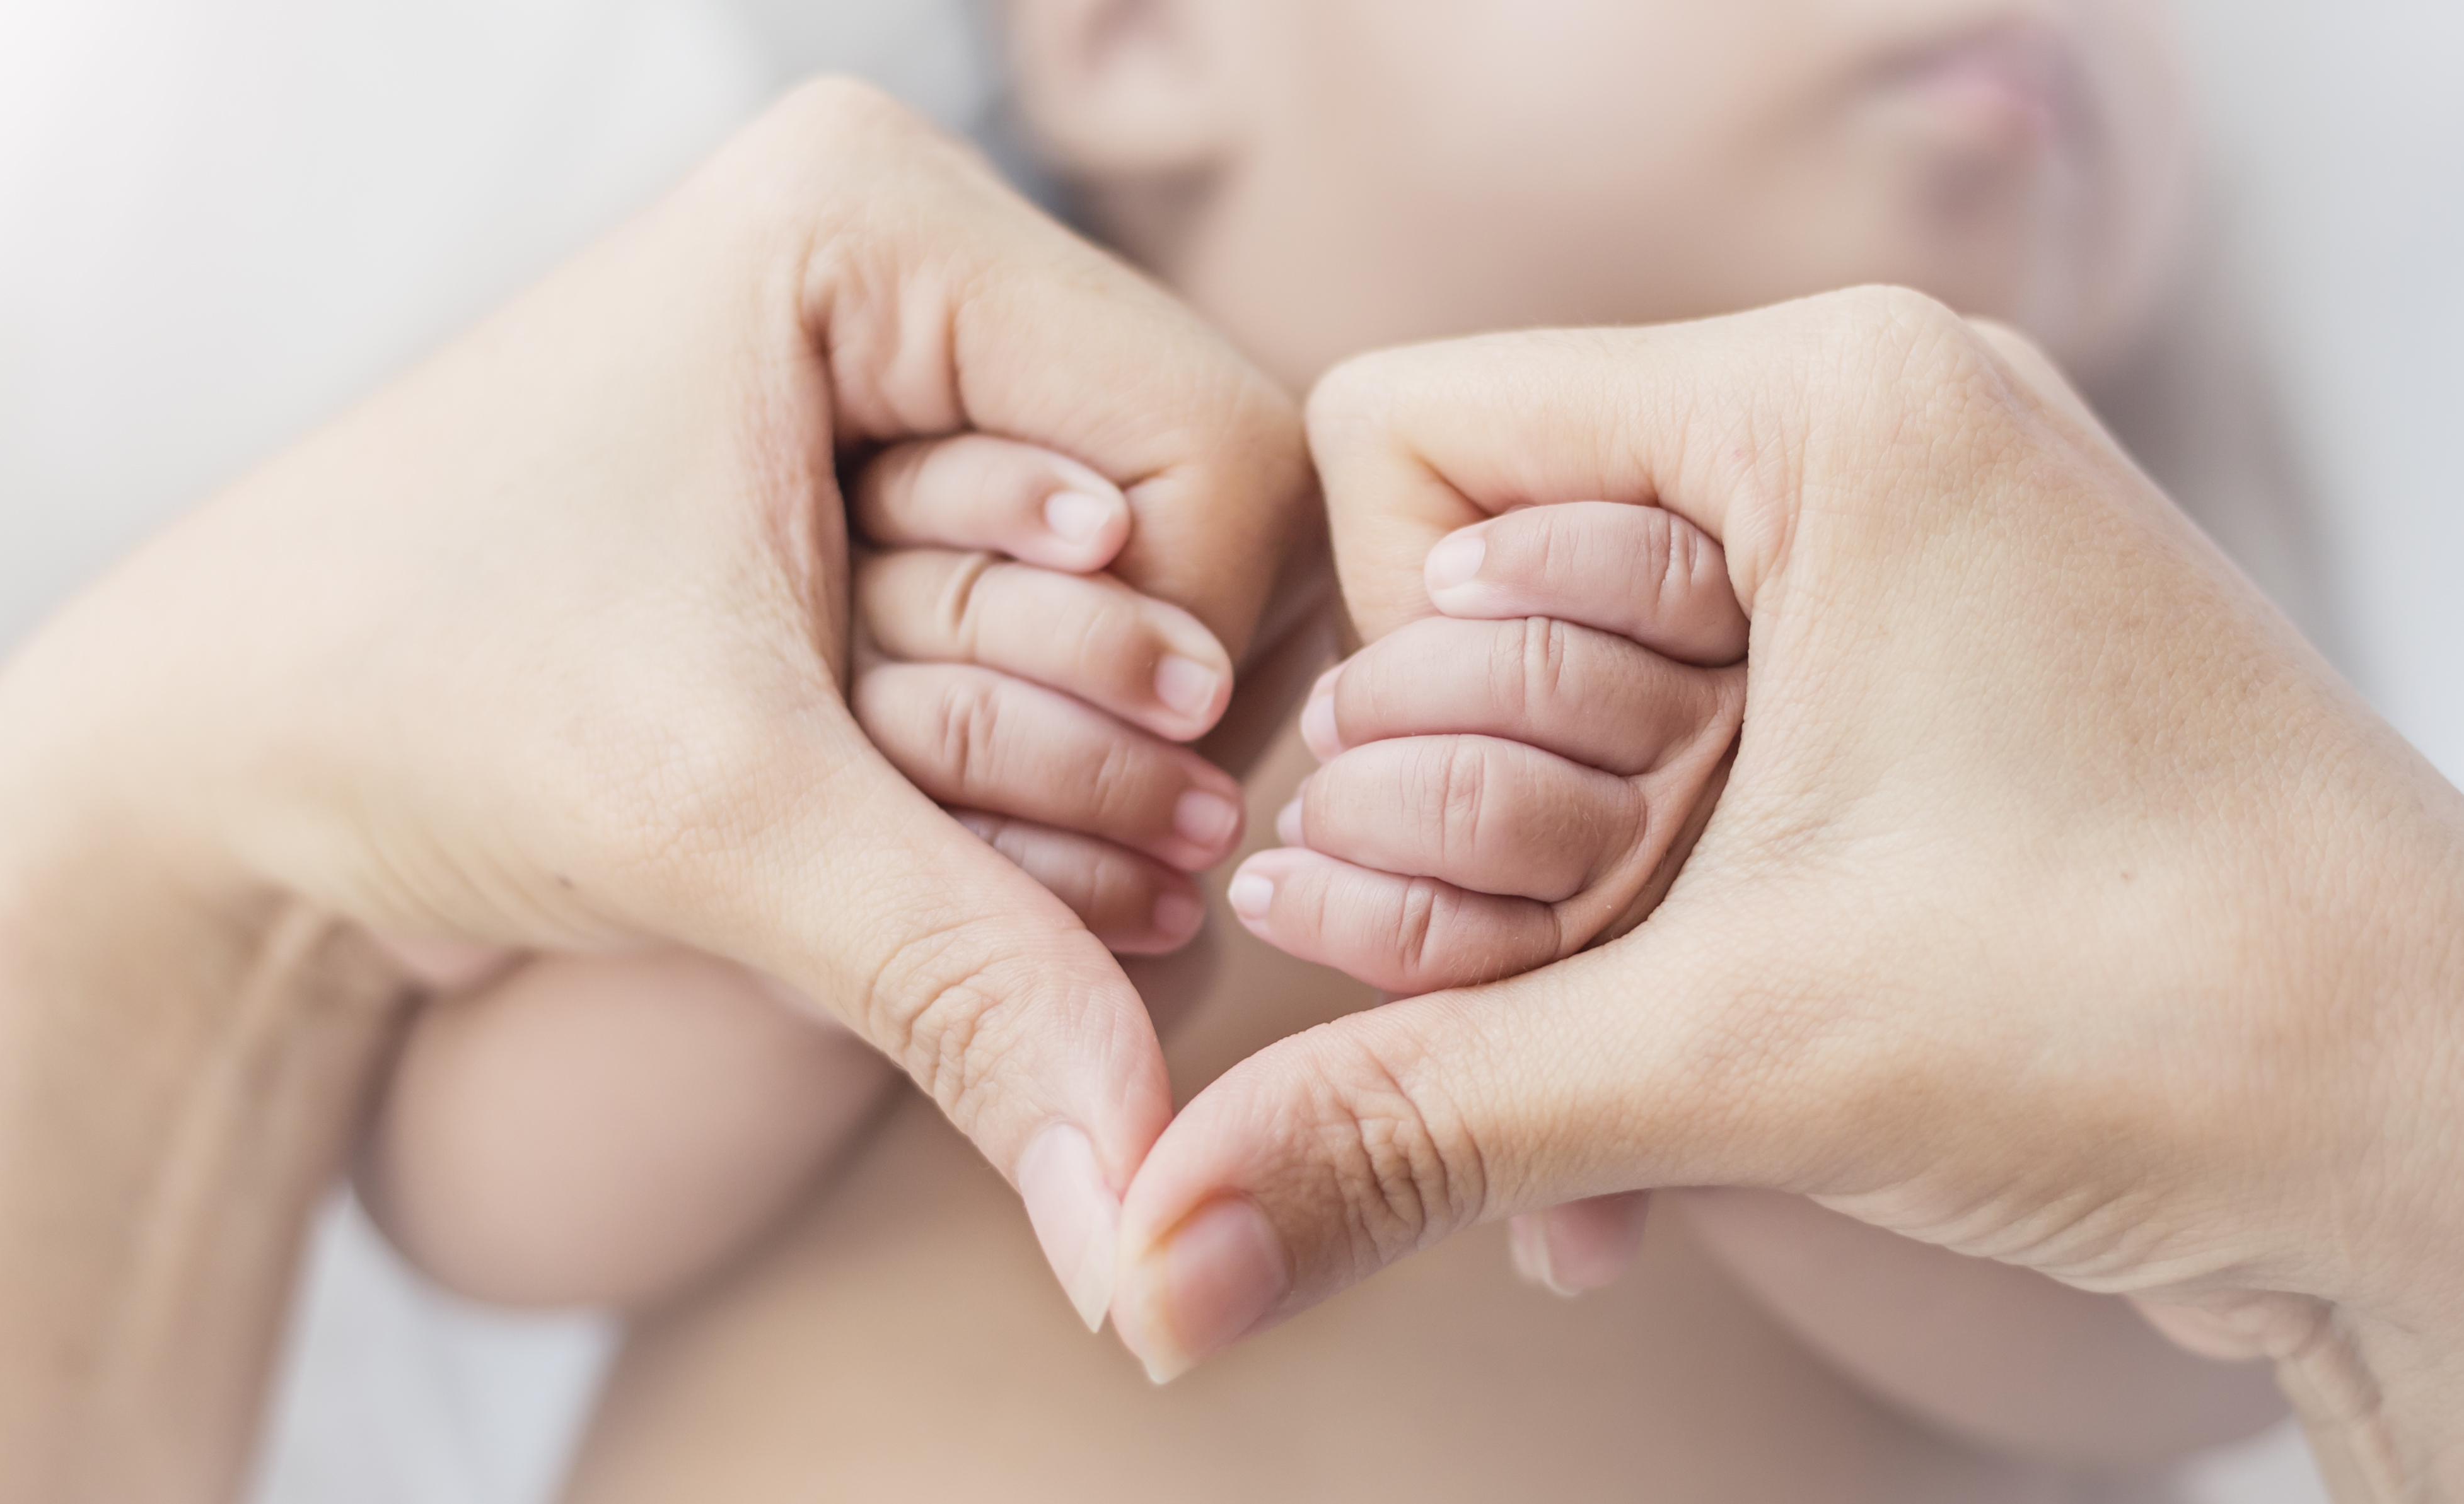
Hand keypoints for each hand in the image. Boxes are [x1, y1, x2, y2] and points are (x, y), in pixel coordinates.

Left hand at [0, 79, 1313, 1500]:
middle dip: (1114, 737)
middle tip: (958, 837)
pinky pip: (1054, 647)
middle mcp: (905, 266)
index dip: (1185, 676)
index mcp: (875, 215)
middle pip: (1200, 528)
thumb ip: (975, 992)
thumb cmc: (407, 709)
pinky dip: (1013, 778)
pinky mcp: (864, 503)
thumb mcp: (717, 831)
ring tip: (907, 841)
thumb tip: (1145, 1218)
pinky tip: (908, 837)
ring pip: (1144, 606)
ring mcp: (889, 386)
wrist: (213, 763)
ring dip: (1062, 775)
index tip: (1077, 822)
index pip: (1221, 443)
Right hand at [1105, 289, 2463, 1502]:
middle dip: (1476, 856)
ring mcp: (1896, 587)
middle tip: (1568, 985)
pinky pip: (1667, 811)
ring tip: (1611, 1111)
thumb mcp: (1728, 1056)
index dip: (1405, 674)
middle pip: (1468, 612)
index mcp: (1822, 403)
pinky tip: (1632, 1183)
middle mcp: (1859, 449)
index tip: (1524, 841)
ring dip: (1544, 957)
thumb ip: (1403, 1124)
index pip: (1402, 440)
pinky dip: (1631, 986)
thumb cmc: (2175, 1019)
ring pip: (1558, 735)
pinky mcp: (1918, 718)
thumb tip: (1153, 1255)